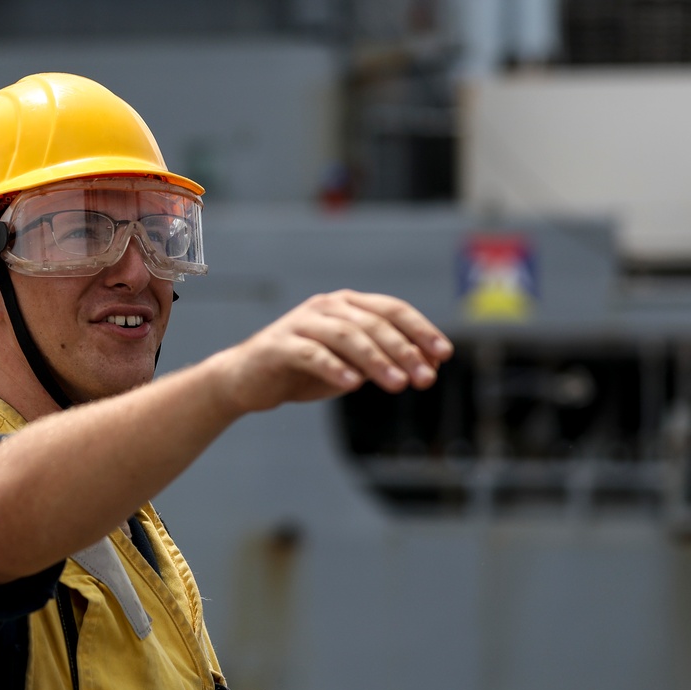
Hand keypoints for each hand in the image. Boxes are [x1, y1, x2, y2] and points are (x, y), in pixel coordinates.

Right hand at [213, 289, 452, 413]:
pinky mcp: (280, 345)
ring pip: (347, 336)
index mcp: (347, 305)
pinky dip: (335, 368)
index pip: (392, 310)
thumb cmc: (304, 370)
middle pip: (374, 323)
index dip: (420, 330)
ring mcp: (302, 324)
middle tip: (424, 378)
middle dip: (404, 351)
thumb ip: (383, 361)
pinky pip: (312, 354)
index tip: (443, 355)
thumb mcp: (351, 366)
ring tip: (398, 384)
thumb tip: (427, 366)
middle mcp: (327, 307)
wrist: (247, 379)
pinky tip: (353, 384)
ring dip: (376, 360)